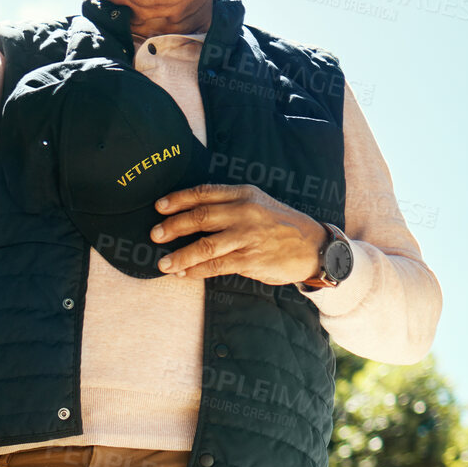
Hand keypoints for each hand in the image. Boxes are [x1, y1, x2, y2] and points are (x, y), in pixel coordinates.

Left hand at [150, 184, 325, 284]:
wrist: (312, 246)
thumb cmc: (279, 225)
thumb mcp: (258, 204)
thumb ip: (229, 205)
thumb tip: (192, 214)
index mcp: (244, 194)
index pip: (204, 193)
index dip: (178, 200)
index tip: (159, 207)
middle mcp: (245, 212)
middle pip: (201, 217)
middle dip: (173, 226)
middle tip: (155, 235)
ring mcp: (247, 236)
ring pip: (205, 245)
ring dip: (180, 255)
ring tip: (163, 263)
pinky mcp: (250, 259)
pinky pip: (216, 266)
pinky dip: (196, 271)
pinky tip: (183, 273)